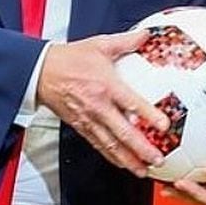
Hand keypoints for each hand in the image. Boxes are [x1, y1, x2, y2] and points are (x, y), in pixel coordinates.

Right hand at [37, 30, 169, 177]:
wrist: (40, 72)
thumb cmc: (70, 59)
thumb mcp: (99, 45)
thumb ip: (125, 41)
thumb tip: (146, 34)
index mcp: (106, 86)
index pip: (132, 103)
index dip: (149, 115)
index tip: (165, 126)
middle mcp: (99, 107)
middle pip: (123, 133)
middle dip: (142, 148)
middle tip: (158, 159)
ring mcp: (88, 120)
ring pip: (111, 145)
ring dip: (129, 159)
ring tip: (144, 170)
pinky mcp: (80, 127)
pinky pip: (98, 145)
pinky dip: (112, 157)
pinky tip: (123, 164)